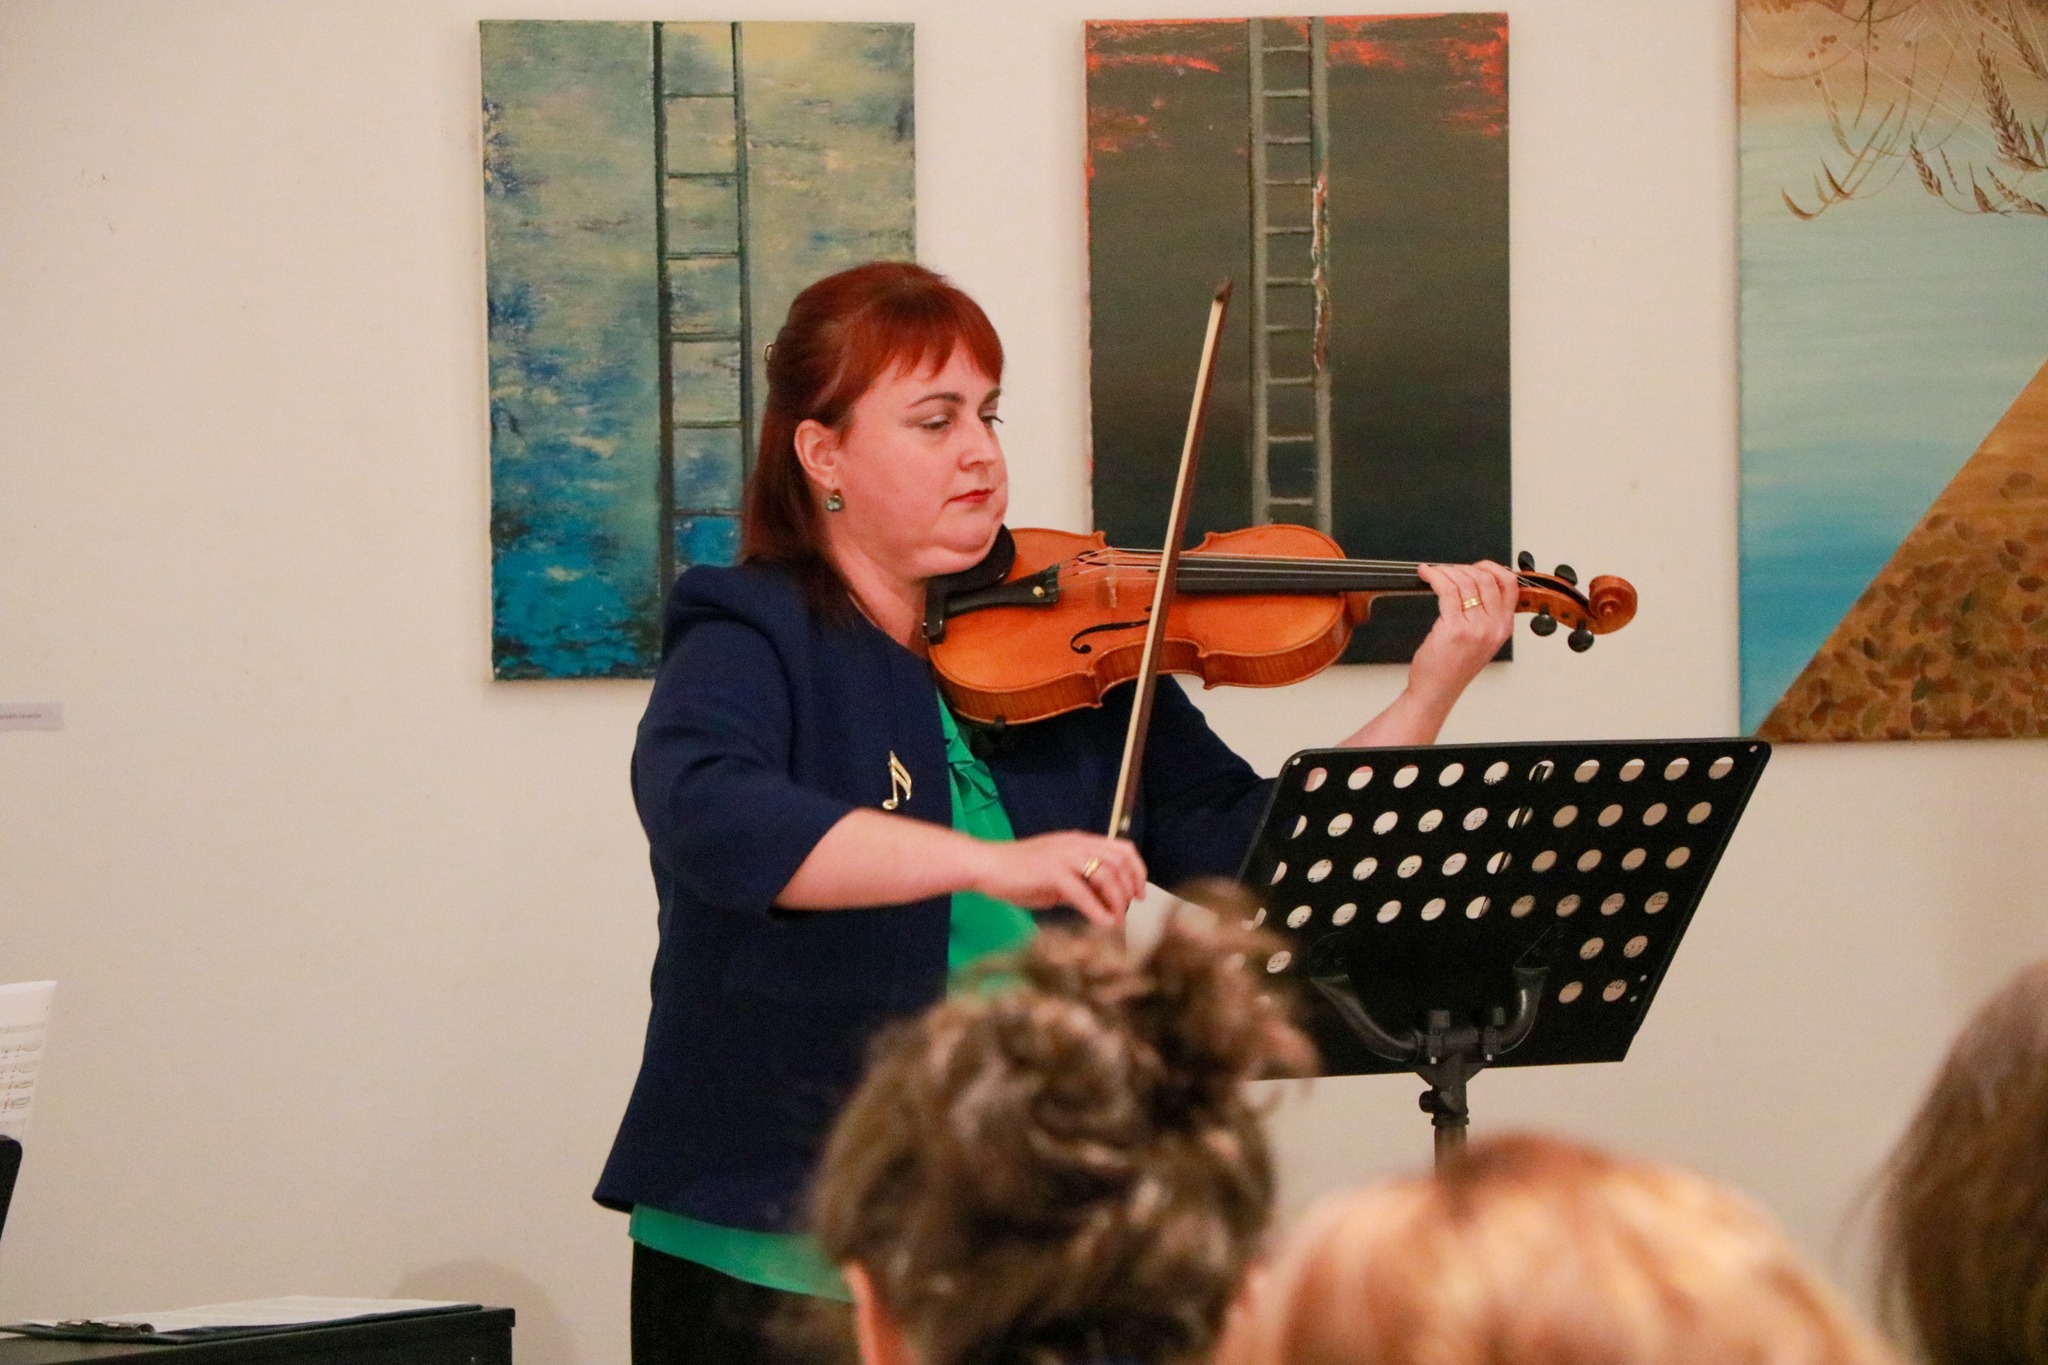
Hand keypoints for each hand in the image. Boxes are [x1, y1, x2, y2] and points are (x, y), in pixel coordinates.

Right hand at [974, 833, 1146, 925]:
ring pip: (1106, 875)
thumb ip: (1081, 884)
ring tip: (1116, 919)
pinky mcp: (1052, 872)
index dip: (1137, 870)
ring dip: (1117, 900)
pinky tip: (1101, 922)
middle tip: (1131, 909)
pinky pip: (1083, 892)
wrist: (988, 866)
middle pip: (1119, 861)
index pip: (1122, 848)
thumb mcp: (1057, 877)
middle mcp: (1076, 844)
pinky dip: (1097, 910)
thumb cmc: (1019, 874)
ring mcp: (1064, 856)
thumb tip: (1104, 903)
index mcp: (1079, 842)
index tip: (1140, 893)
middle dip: (1130, 888)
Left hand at [1410, 560, 1517, 703]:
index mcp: (1504, 627)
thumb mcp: (1481, 640)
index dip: (1492, 568)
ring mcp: (1476, 629)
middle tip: (1447, 570)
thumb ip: (1485, 614)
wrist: (1437, 690)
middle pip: (1486, 578)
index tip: (1474, 566)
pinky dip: (1434, 576)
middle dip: (1463, 568)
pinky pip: (1447, 590)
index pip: (1510, 584)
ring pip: (1465, 582)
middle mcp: (1494, 627)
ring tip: (1433, 572)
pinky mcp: (1454, 629)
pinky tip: (1426, 574)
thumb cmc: (1453, 666)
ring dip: (1446, 571)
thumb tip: (1475, 580)